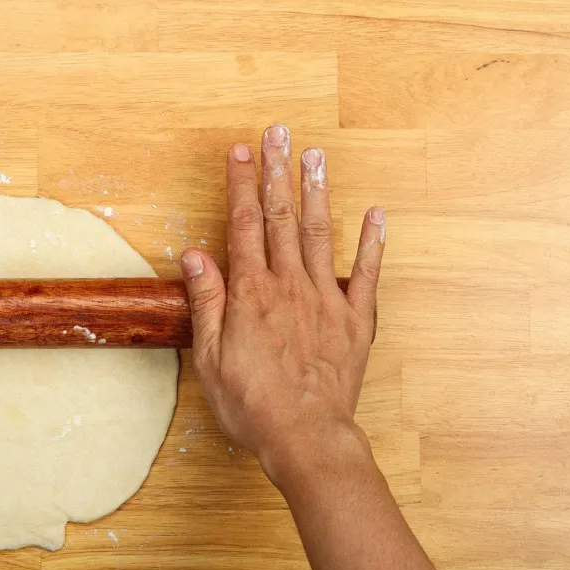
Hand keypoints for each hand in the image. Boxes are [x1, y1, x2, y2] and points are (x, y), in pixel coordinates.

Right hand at [179, 125, 384, 486]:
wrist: (306, 437)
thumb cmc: (251, 404)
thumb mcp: (210, 357)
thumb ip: (206, 302)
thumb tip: (194, 255)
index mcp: (251, 294)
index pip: (242, 225)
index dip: (241, 185)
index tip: (240, 151)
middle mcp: (289, 286)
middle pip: (280, 218)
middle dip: (277, 172)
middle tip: (278, 133)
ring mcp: (326, 300)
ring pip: (319, 234)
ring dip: (316, 192)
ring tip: (315, 155)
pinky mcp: (355, 321)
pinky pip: (366, 275)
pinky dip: (372, 243)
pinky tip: (375, 214)